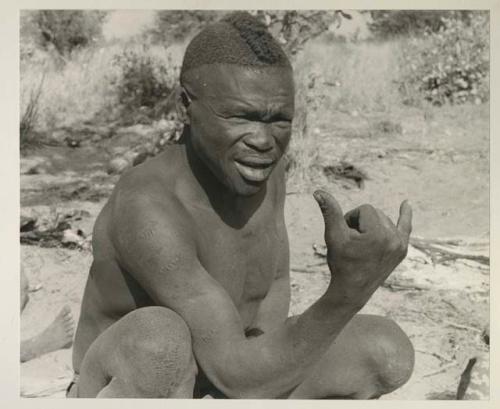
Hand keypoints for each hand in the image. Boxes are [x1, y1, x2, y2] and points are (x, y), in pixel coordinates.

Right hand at [313, 190, 411, 307]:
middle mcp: (394, 238)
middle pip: (375, 212)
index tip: (346, 236)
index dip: (350, 219)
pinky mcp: (401, 250)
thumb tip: (318, 192)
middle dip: (361, 222)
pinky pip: (406, 228)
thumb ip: (330, 211)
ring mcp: (400, 245)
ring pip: (383, 219)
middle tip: (353, 243)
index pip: (364, 209)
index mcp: (378, 234)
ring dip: (371, 226)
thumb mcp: (333, 236)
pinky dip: (405, 216)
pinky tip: (406, 204)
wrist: (352, 290)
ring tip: (362, 246)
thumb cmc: (340, 263)